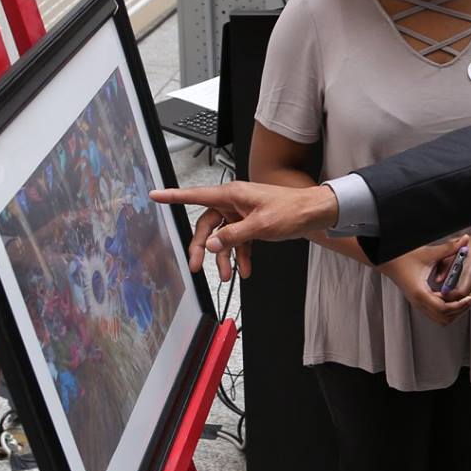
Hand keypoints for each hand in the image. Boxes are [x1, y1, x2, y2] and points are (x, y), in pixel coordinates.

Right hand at [151, 181, 337, 279]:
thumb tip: (212, 244)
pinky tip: (245, 270)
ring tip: (228, 275)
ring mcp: (243, 214)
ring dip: (224, 257)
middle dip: (203, 247)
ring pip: (224, 238)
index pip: (196, 195)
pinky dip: (241, 256)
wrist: (315, 214)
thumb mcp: (260, 226)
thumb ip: (233, 236)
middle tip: (197, 266)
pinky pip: (239, 242)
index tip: (156, 196)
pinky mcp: (253, 224)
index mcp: (232, 195)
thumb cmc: (292, 210)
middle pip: (208, 226)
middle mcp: (235, 202)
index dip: (174, 196)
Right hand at [381, 237, 470, 324]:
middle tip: (470, 298)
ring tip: (464, 299)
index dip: (459, 305)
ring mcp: (418, 303)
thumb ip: (449, 247)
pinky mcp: (418, 302)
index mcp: (421, 292)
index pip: (444, 308)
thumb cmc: (404, 256)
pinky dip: (446, 308)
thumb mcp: (429, 252)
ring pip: (440, 318)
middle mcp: (418, 302)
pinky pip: (435, 312)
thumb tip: (465, 239)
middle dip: (459, 310)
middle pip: (444, 318)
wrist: (388, 260)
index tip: (470, 297)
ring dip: (453, 311)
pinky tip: (452, 295)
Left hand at [444, 226, 470, 299]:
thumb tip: (437, 280)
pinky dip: (462, 297)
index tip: (438, 293)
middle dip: (450, 299)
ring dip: (456, 299)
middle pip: (463, 298)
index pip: (459, 291)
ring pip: (467, 300)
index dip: (447, 295)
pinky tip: (454, 292)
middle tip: (439, 295)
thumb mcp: (455, 251)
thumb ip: (445, 266)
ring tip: (445, 293)